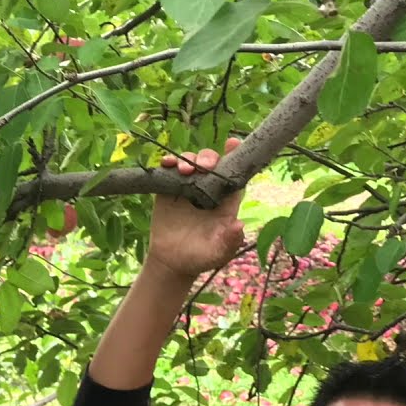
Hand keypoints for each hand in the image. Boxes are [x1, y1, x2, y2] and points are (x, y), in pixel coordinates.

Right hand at [147, 137, 246, 280]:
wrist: (172, 263)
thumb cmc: (201, 258)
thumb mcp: (218, 254)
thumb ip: (230, 241)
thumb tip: (239, 225)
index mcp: (225, 202)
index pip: (234, 176)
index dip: (235, 158)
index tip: (234, 143)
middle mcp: (208, 190)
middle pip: (212, 165)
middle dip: (209, 158)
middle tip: (203, 166)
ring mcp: (187, 188)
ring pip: (191, 164)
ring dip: (188, 160)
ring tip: (184, 169)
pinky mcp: (168, 190)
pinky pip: (169, 171)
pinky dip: (168, 163)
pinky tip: (166, 163)